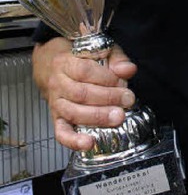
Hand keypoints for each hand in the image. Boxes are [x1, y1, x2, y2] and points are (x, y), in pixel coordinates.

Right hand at [32, 37, 136, 151]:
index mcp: (66, 62)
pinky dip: (74, 141)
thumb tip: (128, 70)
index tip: (123, 83)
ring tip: (118, 117)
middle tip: (128, 100)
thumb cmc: (81, 58)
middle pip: (81, 94)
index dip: (106, 78)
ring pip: (73, 113)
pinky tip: (89, 143)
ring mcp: (55, 103)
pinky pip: (61, 132)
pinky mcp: (56, 119)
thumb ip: (116, 59)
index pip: (85, 71)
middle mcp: (57, 83)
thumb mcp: (100, 50)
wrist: (52, 66)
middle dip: (108, 99)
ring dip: (98, 117)